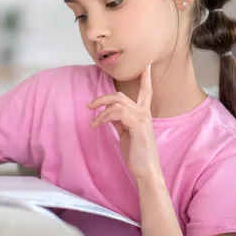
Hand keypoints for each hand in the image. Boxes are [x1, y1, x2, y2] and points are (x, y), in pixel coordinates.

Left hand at [86, 65, 160, 179]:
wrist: (146, 170)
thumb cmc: (136, 154)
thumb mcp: (126, 133)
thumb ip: (119, 120)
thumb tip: (107, 113)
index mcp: (143, 115)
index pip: (146, 92)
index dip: (145, 78)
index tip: (146, 65)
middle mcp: (145, 114)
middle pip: (121, 96)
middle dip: (103, 98)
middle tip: (89, 105)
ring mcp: (143, 119)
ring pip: (118, 102)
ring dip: (101, 110)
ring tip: (93, 122)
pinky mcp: (138, 126)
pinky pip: (118, 113)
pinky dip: (104, 117)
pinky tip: (97, 125)